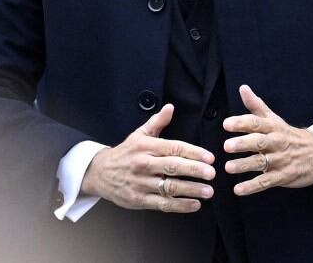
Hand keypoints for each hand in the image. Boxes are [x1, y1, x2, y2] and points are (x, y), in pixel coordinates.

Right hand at [80, 104, 215, 212]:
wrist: (100, 173)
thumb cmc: (125, 153)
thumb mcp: (139, 134)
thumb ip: (157, 122)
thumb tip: (171, 107)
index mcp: (146, 146)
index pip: (173, 148)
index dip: (193, 152)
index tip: (210, 157)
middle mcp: (144, 164)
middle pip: (173, 167)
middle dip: (194, 170)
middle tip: (212, 173)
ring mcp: (142, 183)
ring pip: (170, 187)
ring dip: (191, 190)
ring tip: (208, 191)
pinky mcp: (140, 200)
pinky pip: (163, 204)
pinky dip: (180, 206)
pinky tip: (194, 204)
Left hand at [223, 85, 312, 195]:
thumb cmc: (290, 135)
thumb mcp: (274, 119)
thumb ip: (256, 105)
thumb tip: (243, 88)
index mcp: (273, 127)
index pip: (257, 123)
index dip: (242, 123)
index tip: (227, 124)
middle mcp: (277, 143)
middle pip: (259, 142)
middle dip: (243, 143)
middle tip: (227, 146)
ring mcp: (280, 160)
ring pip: (261, 162)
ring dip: (245, 165)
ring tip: (229, 167)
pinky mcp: (283, 176)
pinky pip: (266, 182)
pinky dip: (252, 186)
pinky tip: (239, 190)